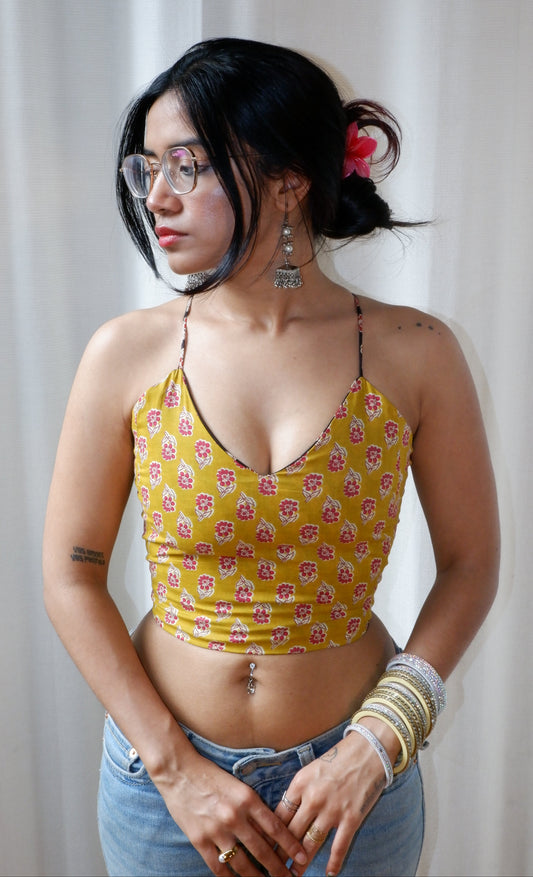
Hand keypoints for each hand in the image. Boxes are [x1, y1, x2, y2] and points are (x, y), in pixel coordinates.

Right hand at [153, 748, 307, 875]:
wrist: (179, 771)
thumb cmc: (211, 776)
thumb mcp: (238, 787)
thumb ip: (253, 808)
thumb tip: (271, 832)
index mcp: (247, 798)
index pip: (275, 828)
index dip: (291, 846)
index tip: (302, 857)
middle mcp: (234, 816)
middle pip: (263, 850)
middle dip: (279, 868)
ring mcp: (216, 830)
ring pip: (243, 863)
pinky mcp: (200, 840)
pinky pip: (219, 867)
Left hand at [274, 732, 387, 876]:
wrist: (367, 750)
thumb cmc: (338, 758)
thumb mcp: (311, 769)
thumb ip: (298, 791)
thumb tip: (286, 813)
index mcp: (300, 784)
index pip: (279, 816)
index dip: (270, 835)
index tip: (263, 848)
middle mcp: (313, 799)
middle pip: (291, 833)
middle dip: (281, 853)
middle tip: (273, 868)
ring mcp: (332, 810)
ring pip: (311, 843)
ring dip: (301, 862)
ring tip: (293, 875)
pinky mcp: (351, 818)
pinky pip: (340, 845)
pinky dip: (334, 862)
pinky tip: (329, 873)